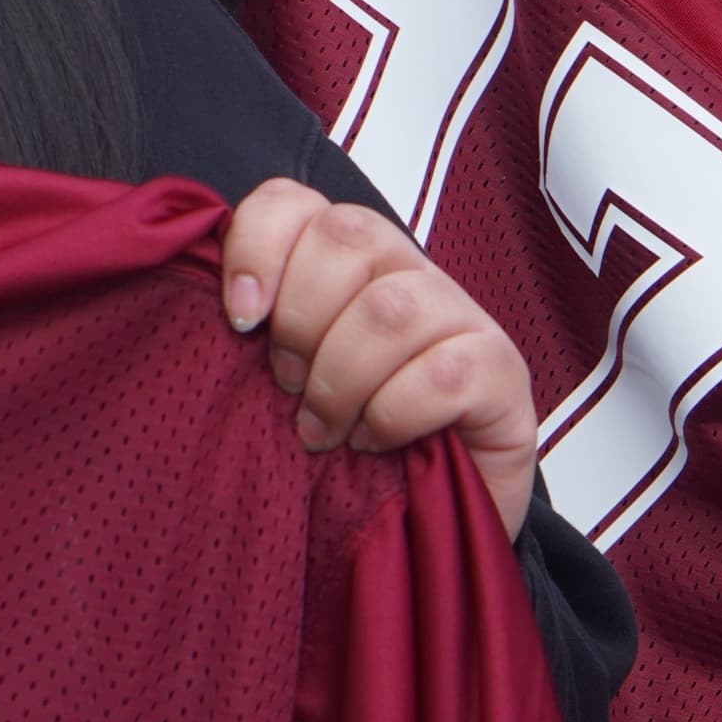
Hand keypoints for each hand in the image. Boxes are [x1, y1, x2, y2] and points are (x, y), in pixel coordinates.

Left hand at [220, 179, 536, 535]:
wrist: (433, 518)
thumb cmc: (349, 447)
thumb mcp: (290, 384)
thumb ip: (258, 336)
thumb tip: (218, 313)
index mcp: (351, 263)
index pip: (297, 203)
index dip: (258, 246)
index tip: (239, 321)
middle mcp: (410, 272)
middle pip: (348, 235)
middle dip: (301, 320)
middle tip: (287, 388)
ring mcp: (464, 317)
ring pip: (391, 306)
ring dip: (341, 380)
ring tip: (322, 432)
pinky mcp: (503, 372)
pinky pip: (443, 372)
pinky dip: (393, 414)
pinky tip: (376, 443)